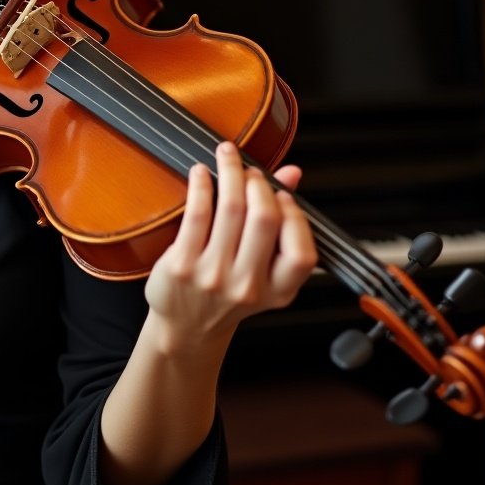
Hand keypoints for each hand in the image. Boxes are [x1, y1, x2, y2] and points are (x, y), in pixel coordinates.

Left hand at [144, 141, 316, 353]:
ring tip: (226, 156)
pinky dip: (202, 185)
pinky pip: (197, 213)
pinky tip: (201, 172)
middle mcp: (248, 287)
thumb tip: (292, 172)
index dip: (294, 217)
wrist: (185, 328)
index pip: (302, 253)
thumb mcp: (262, 268)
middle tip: (250, 170)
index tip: (281, 194)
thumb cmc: (226, 292)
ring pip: (230, 209)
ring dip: (230, 172)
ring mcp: (214, 277)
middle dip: (259, 183)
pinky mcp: (183, 265)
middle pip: (264, 219)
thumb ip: (280, 221)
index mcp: (277, 292)